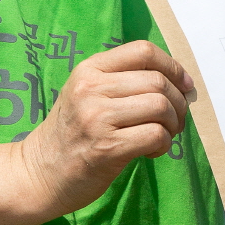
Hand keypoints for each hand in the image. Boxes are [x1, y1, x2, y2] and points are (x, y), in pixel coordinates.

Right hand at [17, 41, 193, 217]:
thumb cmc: (71, 134)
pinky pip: (156, 135)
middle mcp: (91, 89)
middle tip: (176, 120)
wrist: (40, 173)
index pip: (142, 51)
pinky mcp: (107, 148)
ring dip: (174, 124)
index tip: (185, 85)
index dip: (172, 66)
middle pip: (157, 81)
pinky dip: (164, 144)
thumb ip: (121, 81)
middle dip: (178, 102)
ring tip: (164, 136)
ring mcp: (97, 118)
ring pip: (161, 107)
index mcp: (89, 70)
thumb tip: (178, 81)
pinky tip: (151, 152)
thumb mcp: (86, 94)